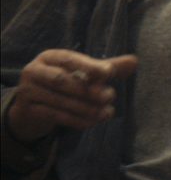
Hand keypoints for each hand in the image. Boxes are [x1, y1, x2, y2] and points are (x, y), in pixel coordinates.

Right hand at [4, 51, 136, 143]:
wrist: (33, 107)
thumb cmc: (64, 84)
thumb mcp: (83, 73)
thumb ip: (106, 68)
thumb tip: (134, 61)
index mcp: (49, 57)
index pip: (69, 59)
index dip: (89, 66)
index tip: (110, 72)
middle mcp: (34, 71)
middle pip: (62, 80)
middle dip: (88, 90)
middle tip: (110, 96)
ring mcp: (28, 91)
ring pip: (60, 101)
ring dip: (87, 108)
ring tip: (107, 113)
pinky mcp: (28, 110)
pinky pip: (55, 115)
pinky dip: (77, 120)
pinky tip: (94, 122)